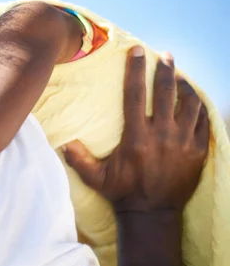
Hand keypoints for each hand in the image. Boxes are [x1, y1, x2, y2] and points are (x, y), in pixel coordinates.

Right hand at [63, 46, 209, 212]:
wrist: (152, 214)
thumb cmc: (121, 193)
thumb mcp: (96, 178)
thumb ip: (79, 159)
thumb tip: (62, 142)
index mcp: (136, 137)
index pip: (136, 95)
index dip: (136, 70)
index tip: (137, 51)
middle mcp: (161, 136)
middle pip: (165, 93)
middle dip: (165, 70)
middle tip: (165, 55)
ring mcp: (182, 143)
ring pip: (189, 104)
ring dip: (185, 85)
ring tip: (180, 74)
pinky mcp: (197, 152)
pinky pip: (202, 122)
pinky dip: (199, 107)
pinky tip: (194, 98)